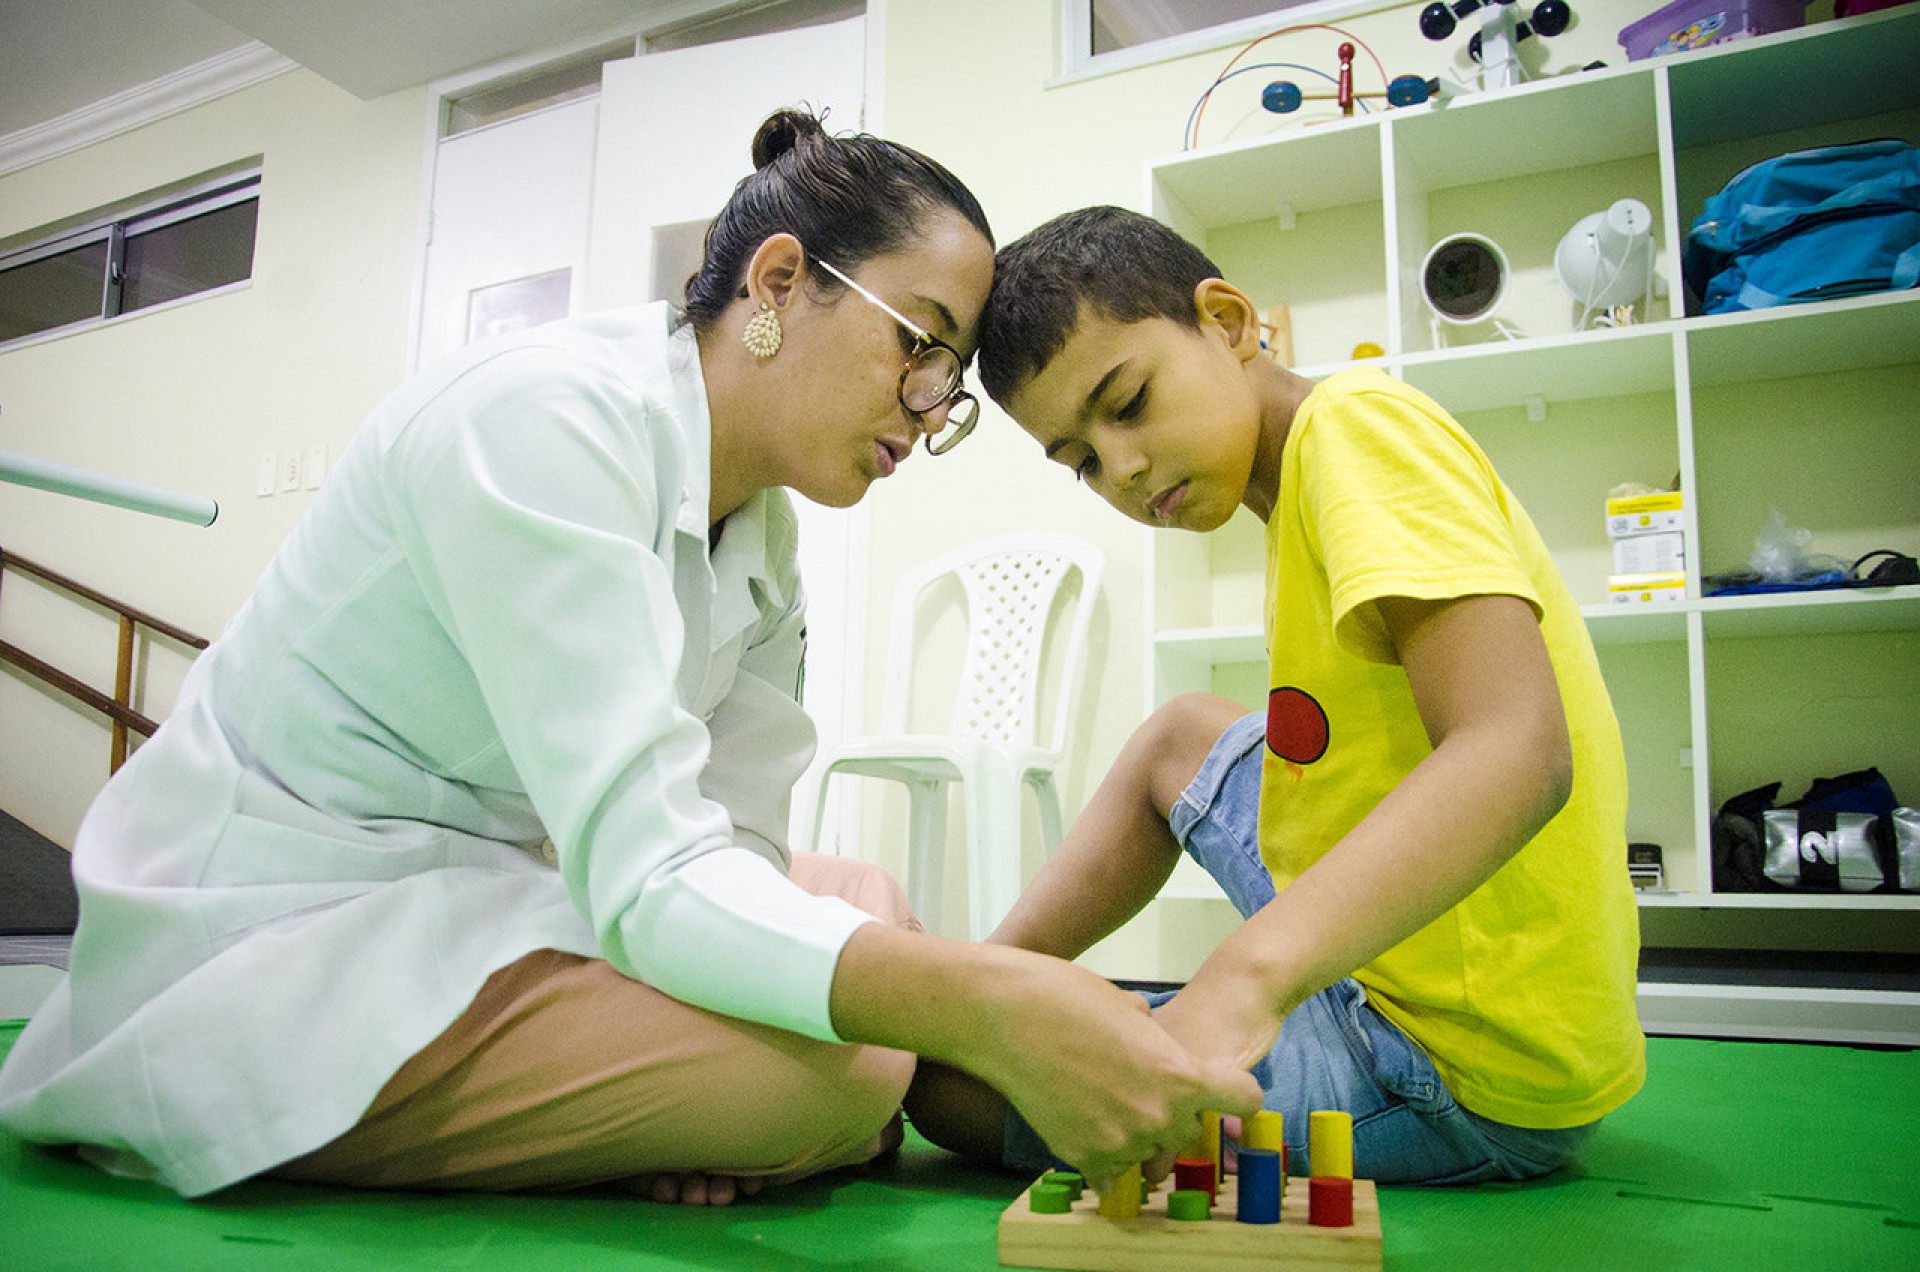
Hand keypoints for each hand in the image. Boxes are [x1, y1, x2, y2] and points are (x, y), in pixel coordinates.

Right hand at [971, 959, 1261, 1192]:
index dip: (1234, 1094)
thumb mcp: (1130, 1007)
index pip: (1243, 1100)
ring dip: (1131, 1134)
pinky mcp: (1083, 1157)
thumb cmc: (1066, 997)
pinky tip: (1082, 1124)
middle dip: (1169, 1113)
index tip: (1220, 1093)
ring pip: (1145, 1151)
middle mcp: (1158, 1116)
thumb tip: (1152, 1046)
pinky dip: (1099, 1155)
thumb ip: (1156, 1040)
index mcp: (1180, 1075)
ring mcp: (1120, 1142)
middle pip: (1187, 1130)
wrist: (1004, 1017)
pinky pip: (1108, 1172)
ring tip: (1097, 1099)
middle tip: (1134, 1088)